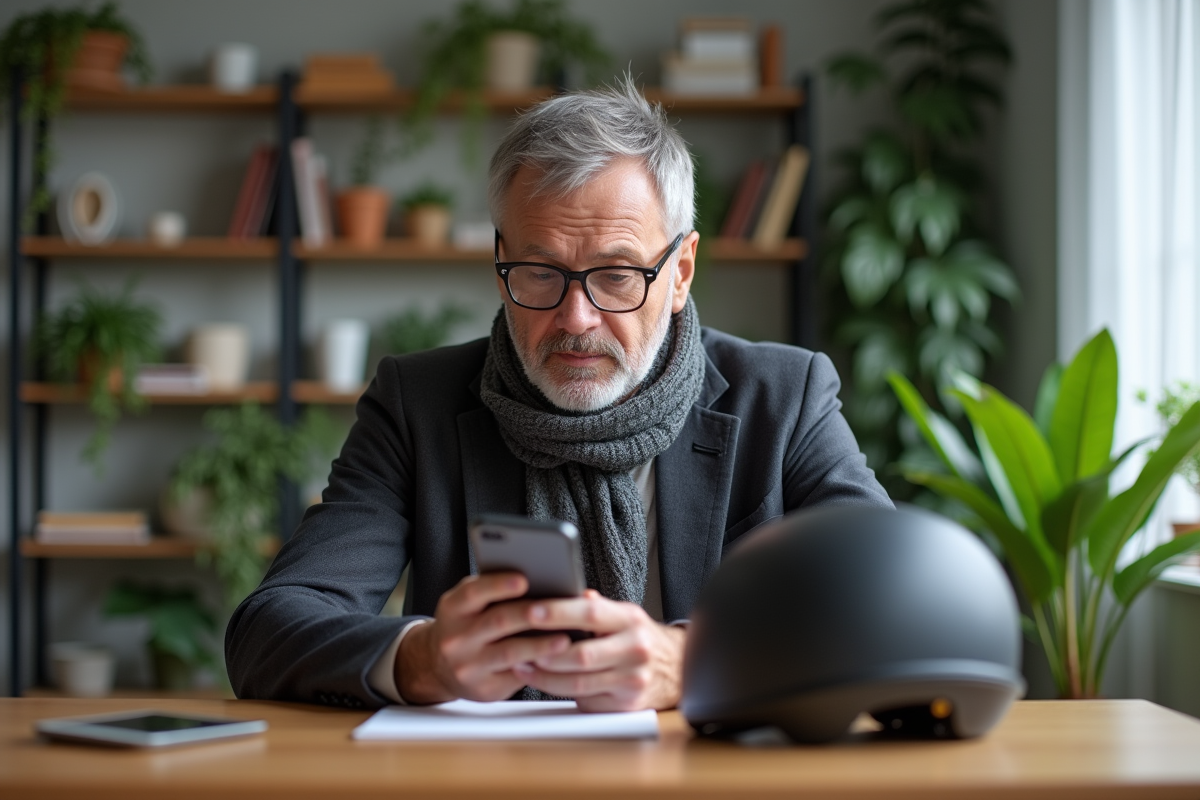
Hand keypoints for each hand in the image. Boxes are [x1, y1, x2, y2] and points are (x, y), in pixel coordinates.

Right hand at [395, 572, 570, 703]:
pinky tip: (556, 661)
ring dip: (540, 645)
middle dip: (530, 614)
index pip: (474, 592)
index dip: (499, 585)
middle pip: (497, 621)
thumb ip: (493, 593)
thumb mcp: (468, 605)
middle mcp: (456, 637)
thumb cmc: (465, 627)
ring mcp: (468, 665)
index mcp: (454, 608)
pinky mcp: (484, 688)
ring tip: (564, 639)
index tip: (523, 580)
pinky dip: (538, 667)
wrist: (438, 666)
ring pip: (509, 652)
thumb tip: (538, 581)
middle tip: (557, 609)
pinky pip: (515, 677)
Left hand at [511, 589, 686, 711]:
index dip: (559, 613)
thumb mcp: (624, 615)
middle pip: (581, 655)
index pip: (590, 613)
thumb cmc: (639, 638)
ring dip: (544, 677)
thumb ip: (596, 607)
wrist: (677, 670)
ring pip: (578, 683)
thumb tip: (571, 591)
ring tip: (522, 665)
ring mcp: (632, 681)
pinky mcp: (625, 705)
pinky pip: (584, 700)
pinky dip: (559, 692)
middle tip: (518, 645)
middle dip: (545, 652)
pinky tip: (542, 682)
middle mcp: (635, 650)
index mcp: (631, 620)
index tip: (532, 611)